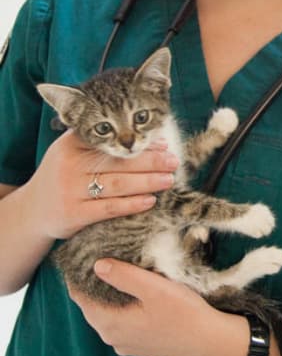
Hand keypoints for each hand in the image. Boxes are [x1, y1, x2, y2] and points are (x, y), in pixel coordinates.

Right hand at [26, 131, 178, 240]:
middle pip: (118, 161)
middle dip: (151, 161)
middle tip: (174, 161)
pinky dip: (132, 204)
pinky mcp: (72, 214)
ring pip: (117, 184)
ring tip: (169, 179)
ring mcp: (69, 190)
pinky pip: (109, 208)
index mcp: (71, 144)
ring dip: (147, 181)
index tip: (165, 143)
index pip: (112, 140)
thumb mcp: (73, 152)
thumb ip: (102, 143)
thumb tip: (152, 140)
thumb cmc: (65, 176)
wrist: (32, 211)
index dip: (140, 142)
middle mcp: (69, 165)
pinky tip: (150, 200)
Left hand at [68, 259, 247, 355]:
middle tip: (104, 256)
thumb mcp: (155, 289)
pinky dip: (123, 307)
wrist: (212, 342)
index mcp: (110, 323)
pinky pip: (122, 323)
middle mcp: (112, 337)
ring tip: (121, 271)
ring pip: (108, 314)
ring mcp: (126, 344)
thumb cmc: (185, 313)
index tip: (86, 254)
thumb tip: (96, 265)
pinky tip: (137, 296)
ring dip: (111, 295)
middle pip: (92, 306)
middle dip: (95, 283)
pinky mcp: (141, 346)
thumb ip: (124, 276)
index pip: (80, 296)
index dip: (80, 275)